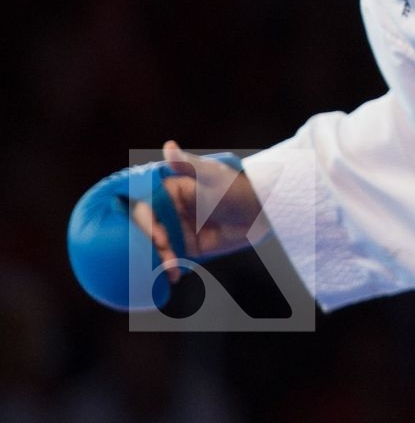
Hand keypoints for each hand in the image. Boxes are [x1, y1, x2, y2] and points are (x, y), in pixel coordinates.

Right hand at [129, 141, 266, 283]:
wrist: (263, 213)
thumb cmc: (238, 188)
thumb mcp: (213, 176)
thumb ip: (188, 165)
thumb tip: (168, 146)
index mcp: (170, 190)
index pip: (144, 204)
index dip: (143, 220)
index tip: (155, 231)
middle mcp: (170, 210)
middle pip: (146, 229)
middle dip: (149, 242)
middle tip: (165, 249)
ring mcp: (177, 229)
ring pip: (155, 246)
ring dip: (157, 258)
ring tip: (170, 267)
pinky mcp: (188, 247)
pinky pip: (170, 259)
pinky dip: (167, 268)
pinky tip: (172, 276)